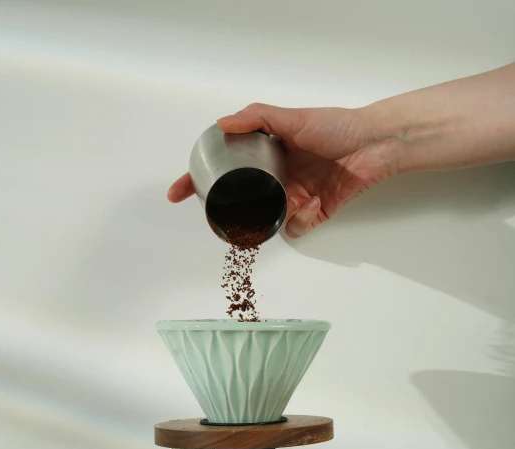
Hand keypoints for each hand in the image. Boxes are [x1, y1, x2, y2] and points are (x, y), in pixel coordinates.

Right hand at [167, 103, 400, 238]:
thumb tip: (221, 125)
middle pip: (243, 200)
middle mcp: (277, 177)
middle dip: (230, 212)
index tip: (178, 192)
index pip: (225, 168)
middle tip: (220, 217)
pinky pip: (298, 228)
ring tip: (270, 216)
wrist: (374, 143)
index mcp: (267, 154)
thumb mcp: (291, 117)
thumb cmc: (335, 125)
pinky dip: (300, 224)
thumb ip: (256, 118)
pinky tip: (308, 209)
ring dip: (264, 222)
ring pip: (267, 219)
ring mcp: (295, 196)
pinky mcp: (316, 212)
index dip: (199, 180)